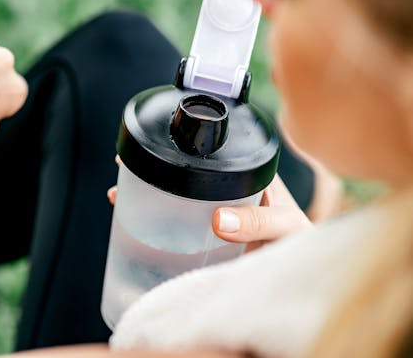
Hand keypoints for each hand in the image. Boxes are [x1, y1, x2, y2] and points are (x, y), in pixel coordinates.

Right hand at [107, 157, 311, 251]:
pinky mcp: (203, 242)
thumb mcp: (287, 228)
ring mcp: (212, 216)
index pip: (212, 153)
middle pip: (182, 173)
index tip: (154, 144)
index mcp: (248, 176)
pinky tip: (132, 228)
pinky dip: (150, 227)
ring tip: (119, 195)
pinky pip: (172, 230)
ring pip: (172, 200)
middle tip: (125, 166)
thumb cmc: (304, 247)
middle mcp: (226, 192)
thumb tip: (219, 218)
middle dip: (150, 168)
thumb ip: (259, 221)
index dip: (182, 145)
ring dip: (145, 196)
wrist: (305, 281)